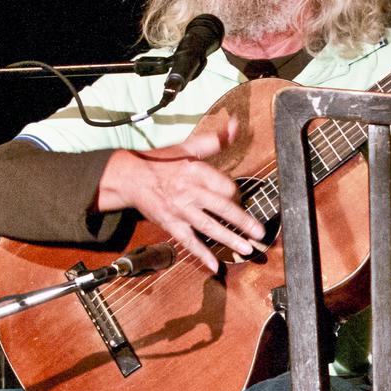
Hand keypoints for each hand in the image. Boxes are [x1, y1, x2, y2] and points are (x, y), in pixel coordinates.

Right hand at [96, 117, 263, 271]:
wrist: (131, 177)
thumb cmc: (162, 161)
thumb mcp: (188, 147)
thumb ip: (215, 141)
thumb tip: (235, 124)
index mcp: (196, 172)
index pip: (225, 186)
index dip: (237, 195)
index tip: (242, 200)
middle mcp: (190, 192)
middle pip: (221, 208)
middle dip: (242, 222)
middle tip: (260, 232)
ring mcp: (180, 210)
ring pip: (209, 227)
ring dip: (229, 239)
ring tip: (246, 249)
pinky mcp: (171, 224)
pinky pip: (189, 242)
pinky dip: (202, 255)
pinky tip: (216, 266)